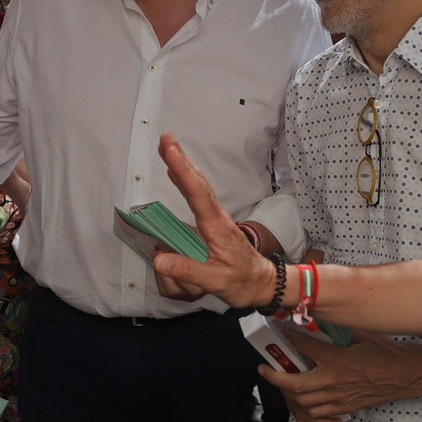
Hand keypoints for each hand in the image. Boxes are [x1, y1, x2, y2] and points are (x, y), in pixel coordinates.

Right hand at [149, 132, 276, 306]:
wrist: (263, 283)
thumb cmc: (243, 282)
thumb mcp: (217, 282)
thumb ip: (188, 271)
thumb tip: (158, 259)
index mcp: (217, 228)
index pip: (198, 195)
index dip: (183, 172)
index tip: (171, 152)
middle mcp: (217, 217)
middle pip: (198, 183)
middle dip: (182, 159)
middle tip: (166, 138)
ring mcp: (216, 218)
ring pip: (199, 187)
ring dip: (184, 166)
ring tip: (169, 148)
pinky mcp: (214, 223)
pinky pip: (198, 196)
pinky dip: (187, 180)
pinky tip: (177, 174)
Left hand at [260, 329, 421, 418]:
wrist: (405, 375)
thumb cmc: (386, 352)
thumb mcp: (360, 334)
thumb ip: (337, 330)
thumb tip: (318, 320)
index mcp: (337, 360)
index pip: (304, 349)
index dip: (287, 339)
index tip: (277, 332)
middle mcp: (334, 381)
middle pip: (295, 385)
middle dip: (275, 378)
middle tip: (264, 368)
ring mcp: (338, 398)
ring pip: (303, 403)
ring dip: (287, 394)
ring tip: (280, 382)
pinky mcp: (344, 408)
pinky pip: (317, 414)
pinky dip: (304, 409)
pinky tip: (300, 400)